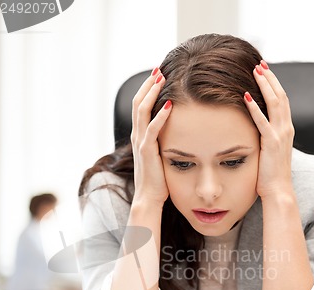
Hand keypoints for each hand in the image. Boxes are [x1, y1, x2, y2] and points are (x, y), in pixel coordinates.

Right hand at [131, 68, 172, 207]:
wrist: (149, 198)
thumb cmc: (157, 179)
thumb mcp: (160, 154)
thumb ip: (164, 140)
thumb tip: (177, 129)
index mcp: (139, 135)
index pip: (140, 105)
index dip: (147, 89)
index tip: (158, 74)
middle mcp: (137, 135)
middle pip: (138, 102)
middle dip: (148, 84)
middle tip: (159, 68)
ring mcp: (140, 142)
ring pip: (142, 111)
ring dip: (152, 93)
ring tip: (161, 78)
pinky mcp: (146, 151)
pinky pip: (152, 129)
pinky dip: (160, 116)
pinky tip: (169, 104)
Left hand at [244, 61, 294, 198]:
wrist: (278, 190)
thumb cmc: (270, 174)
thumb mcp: (269, 150)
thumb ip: (265, 137)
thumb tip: (255, 129)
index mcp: (285, 129)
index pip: (281, 101)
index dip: (273, 84)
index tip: (264, 71)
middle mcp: (286, 129)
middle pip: (280, 96)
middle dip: (270, 78)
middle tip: (260, 64)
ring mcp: (280, 135)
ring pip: (275, 104)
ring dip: (265, 86)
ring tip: (255, 72)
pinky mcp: (271, 144)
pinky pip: (262, 122)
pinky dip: (254, 108)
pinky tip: (245, 97)